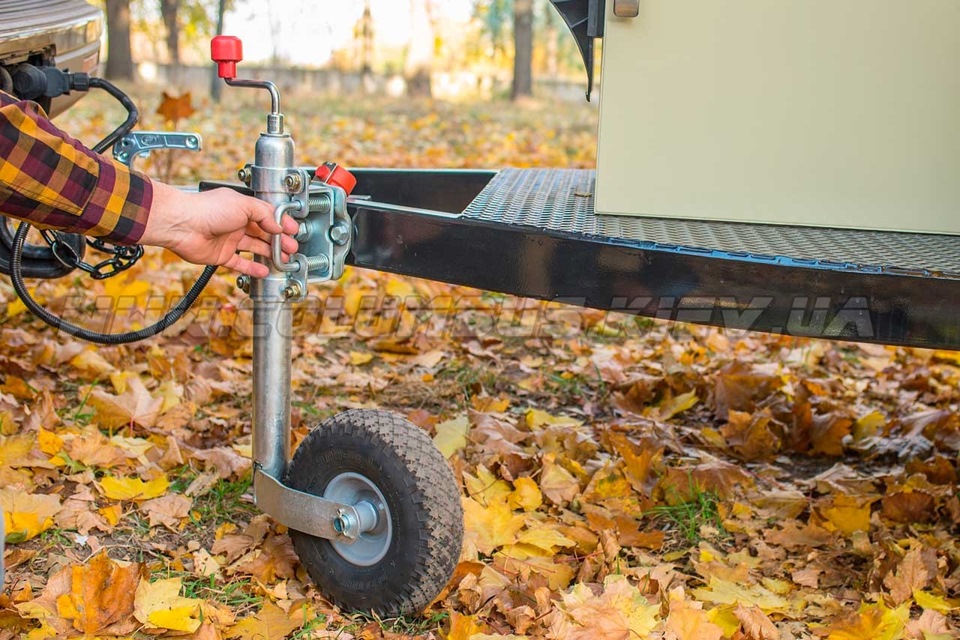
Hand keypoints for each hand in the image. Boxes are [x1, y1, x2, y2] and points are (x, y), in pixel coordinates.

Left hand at [139, 182, 299, 277]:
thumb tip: (278, 226)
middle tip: (291, 248)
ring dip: (270, 254)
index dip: (281, 223)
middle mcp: (236, 223)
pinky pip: (240, 263)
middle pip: (263, 233)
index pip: (268, 216)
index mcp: (242, 208)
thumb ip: (264, 215)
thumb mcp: (244, 205)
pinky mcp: (221, 255)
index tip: (293, 231)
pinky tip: (264, 271)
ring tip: (283, 260)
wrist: (182, 224)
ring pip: (254, 248)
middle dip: (279, 241)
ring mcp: (229, 240)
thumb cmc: (207, 209)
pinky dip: (253, 268)